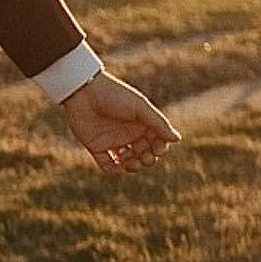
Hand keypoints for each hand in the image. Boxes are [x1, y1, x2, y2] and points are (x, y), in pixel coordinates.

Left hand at [61, 72, 179, 173]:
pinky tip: (119, 167)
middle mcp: (128, 133)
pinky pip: (108, 164)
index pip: (157, 141)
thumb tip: (177, 139)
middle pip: (144, 153)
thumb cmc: (114, 95)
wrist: (83, 92)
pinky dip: (115, 170)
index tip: (158, 149)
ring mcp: (112, 141)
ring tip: (132, 164)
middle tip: (145, 158)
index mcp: (141, 123)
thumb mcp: (140, 107)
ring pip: (128, 161)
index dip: (160, 148)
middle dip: (147, 159)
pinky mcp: (96, 146)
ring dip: (133, 166)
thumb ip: (158, 123)